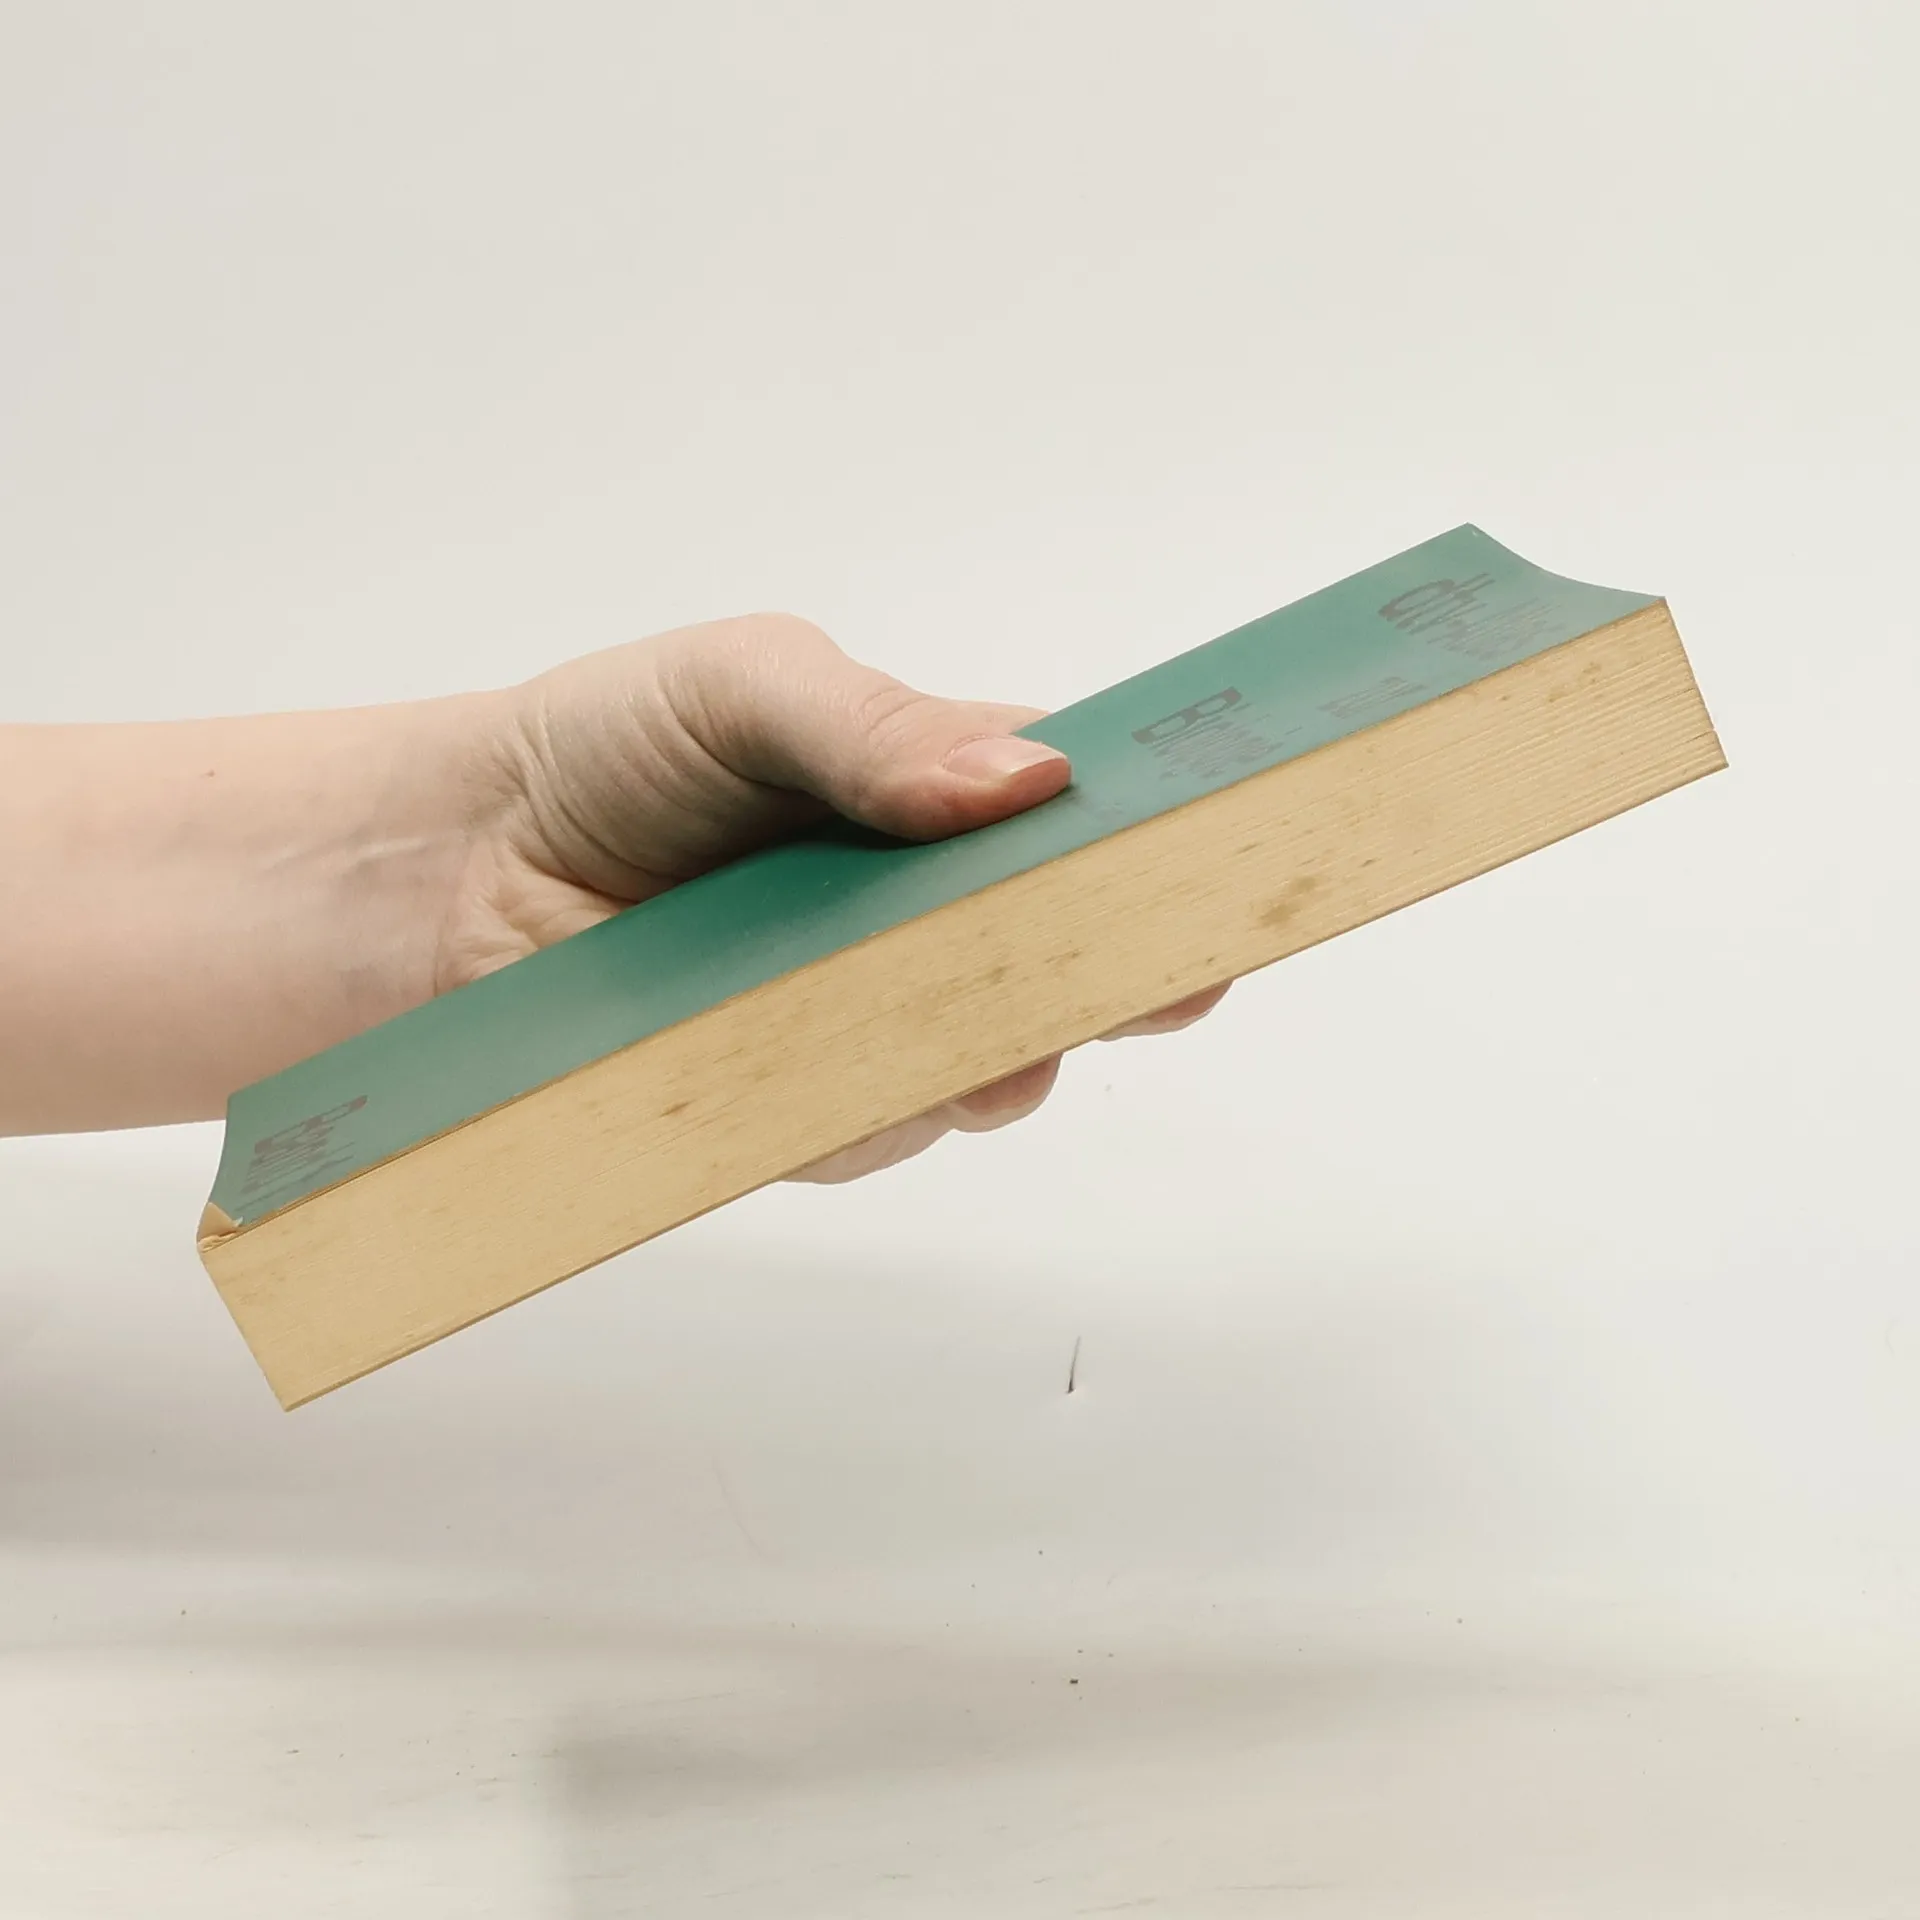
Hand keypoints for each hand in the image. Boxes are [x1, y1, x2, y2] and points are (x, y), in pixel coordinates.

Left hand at [443, 612, 1228, 1180]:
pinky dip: (886, 1109)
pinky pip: (882, 1125)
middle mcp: (926, 915)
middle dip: (1132, 968)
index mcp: (942, 791)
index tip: (1236, 854)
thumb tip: (1031, 780)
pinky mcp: (806, 1107)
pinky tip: (857, 1078)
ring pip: (992, 1059)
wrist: (462, 874)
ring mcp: (873, 1017)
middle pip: (1072, 955)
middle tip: (1167, 972)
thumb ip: (880, 727)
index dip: (1164, 839)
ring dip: (1008, 1051)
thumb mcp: (747, 686)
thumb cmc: (610, 752)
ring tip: (995, 1033)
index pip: (1088, 818)